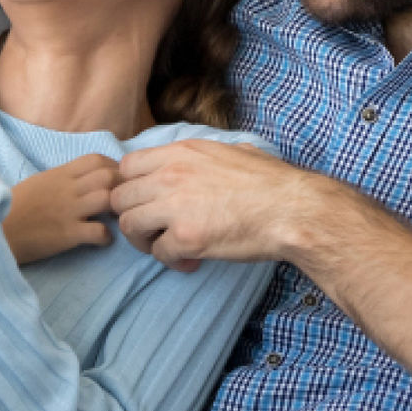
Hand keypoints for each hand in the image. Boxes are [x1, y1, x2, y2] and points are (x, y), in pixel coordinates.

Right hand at [4, 154, 118, 264]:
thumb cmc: (13, 207)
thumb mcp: (38, 183)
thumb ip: (61, 179)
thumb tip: (82, 181)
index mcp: (59, 174)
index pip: (96, 159)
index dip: (113, 168)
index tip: (117, 181)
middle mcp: (67, 189)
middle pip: (109, 176)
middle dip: (123, 188)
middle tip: (123, 202)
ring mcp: (68, 210)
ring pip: (108, 198)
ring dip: (118, 210)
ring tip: (115, 220)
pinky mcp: (67, 234)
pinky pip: (99, 232)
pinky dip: (107, 237)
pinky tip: (101, 241)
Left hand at [111, 139, 318, 271]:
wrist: (292, 209)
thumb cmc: (270, 181)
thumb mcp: (231, 150)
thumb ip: (203, 154)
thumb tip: (202, 157)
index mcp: (179, 152)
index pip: (126, 167)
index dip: (131, 187)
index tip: (145, 201)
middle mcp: (169, 175)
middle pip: (119, 198)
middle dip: (132, 216)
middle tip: (152, 229)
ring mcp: (175, 207)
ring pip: (129, 226)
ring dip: (145, 240)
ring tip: (166, 246)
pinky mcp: (186, 237)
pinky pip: (158, 252)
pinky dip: (170, 260)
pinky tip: (190, 259)